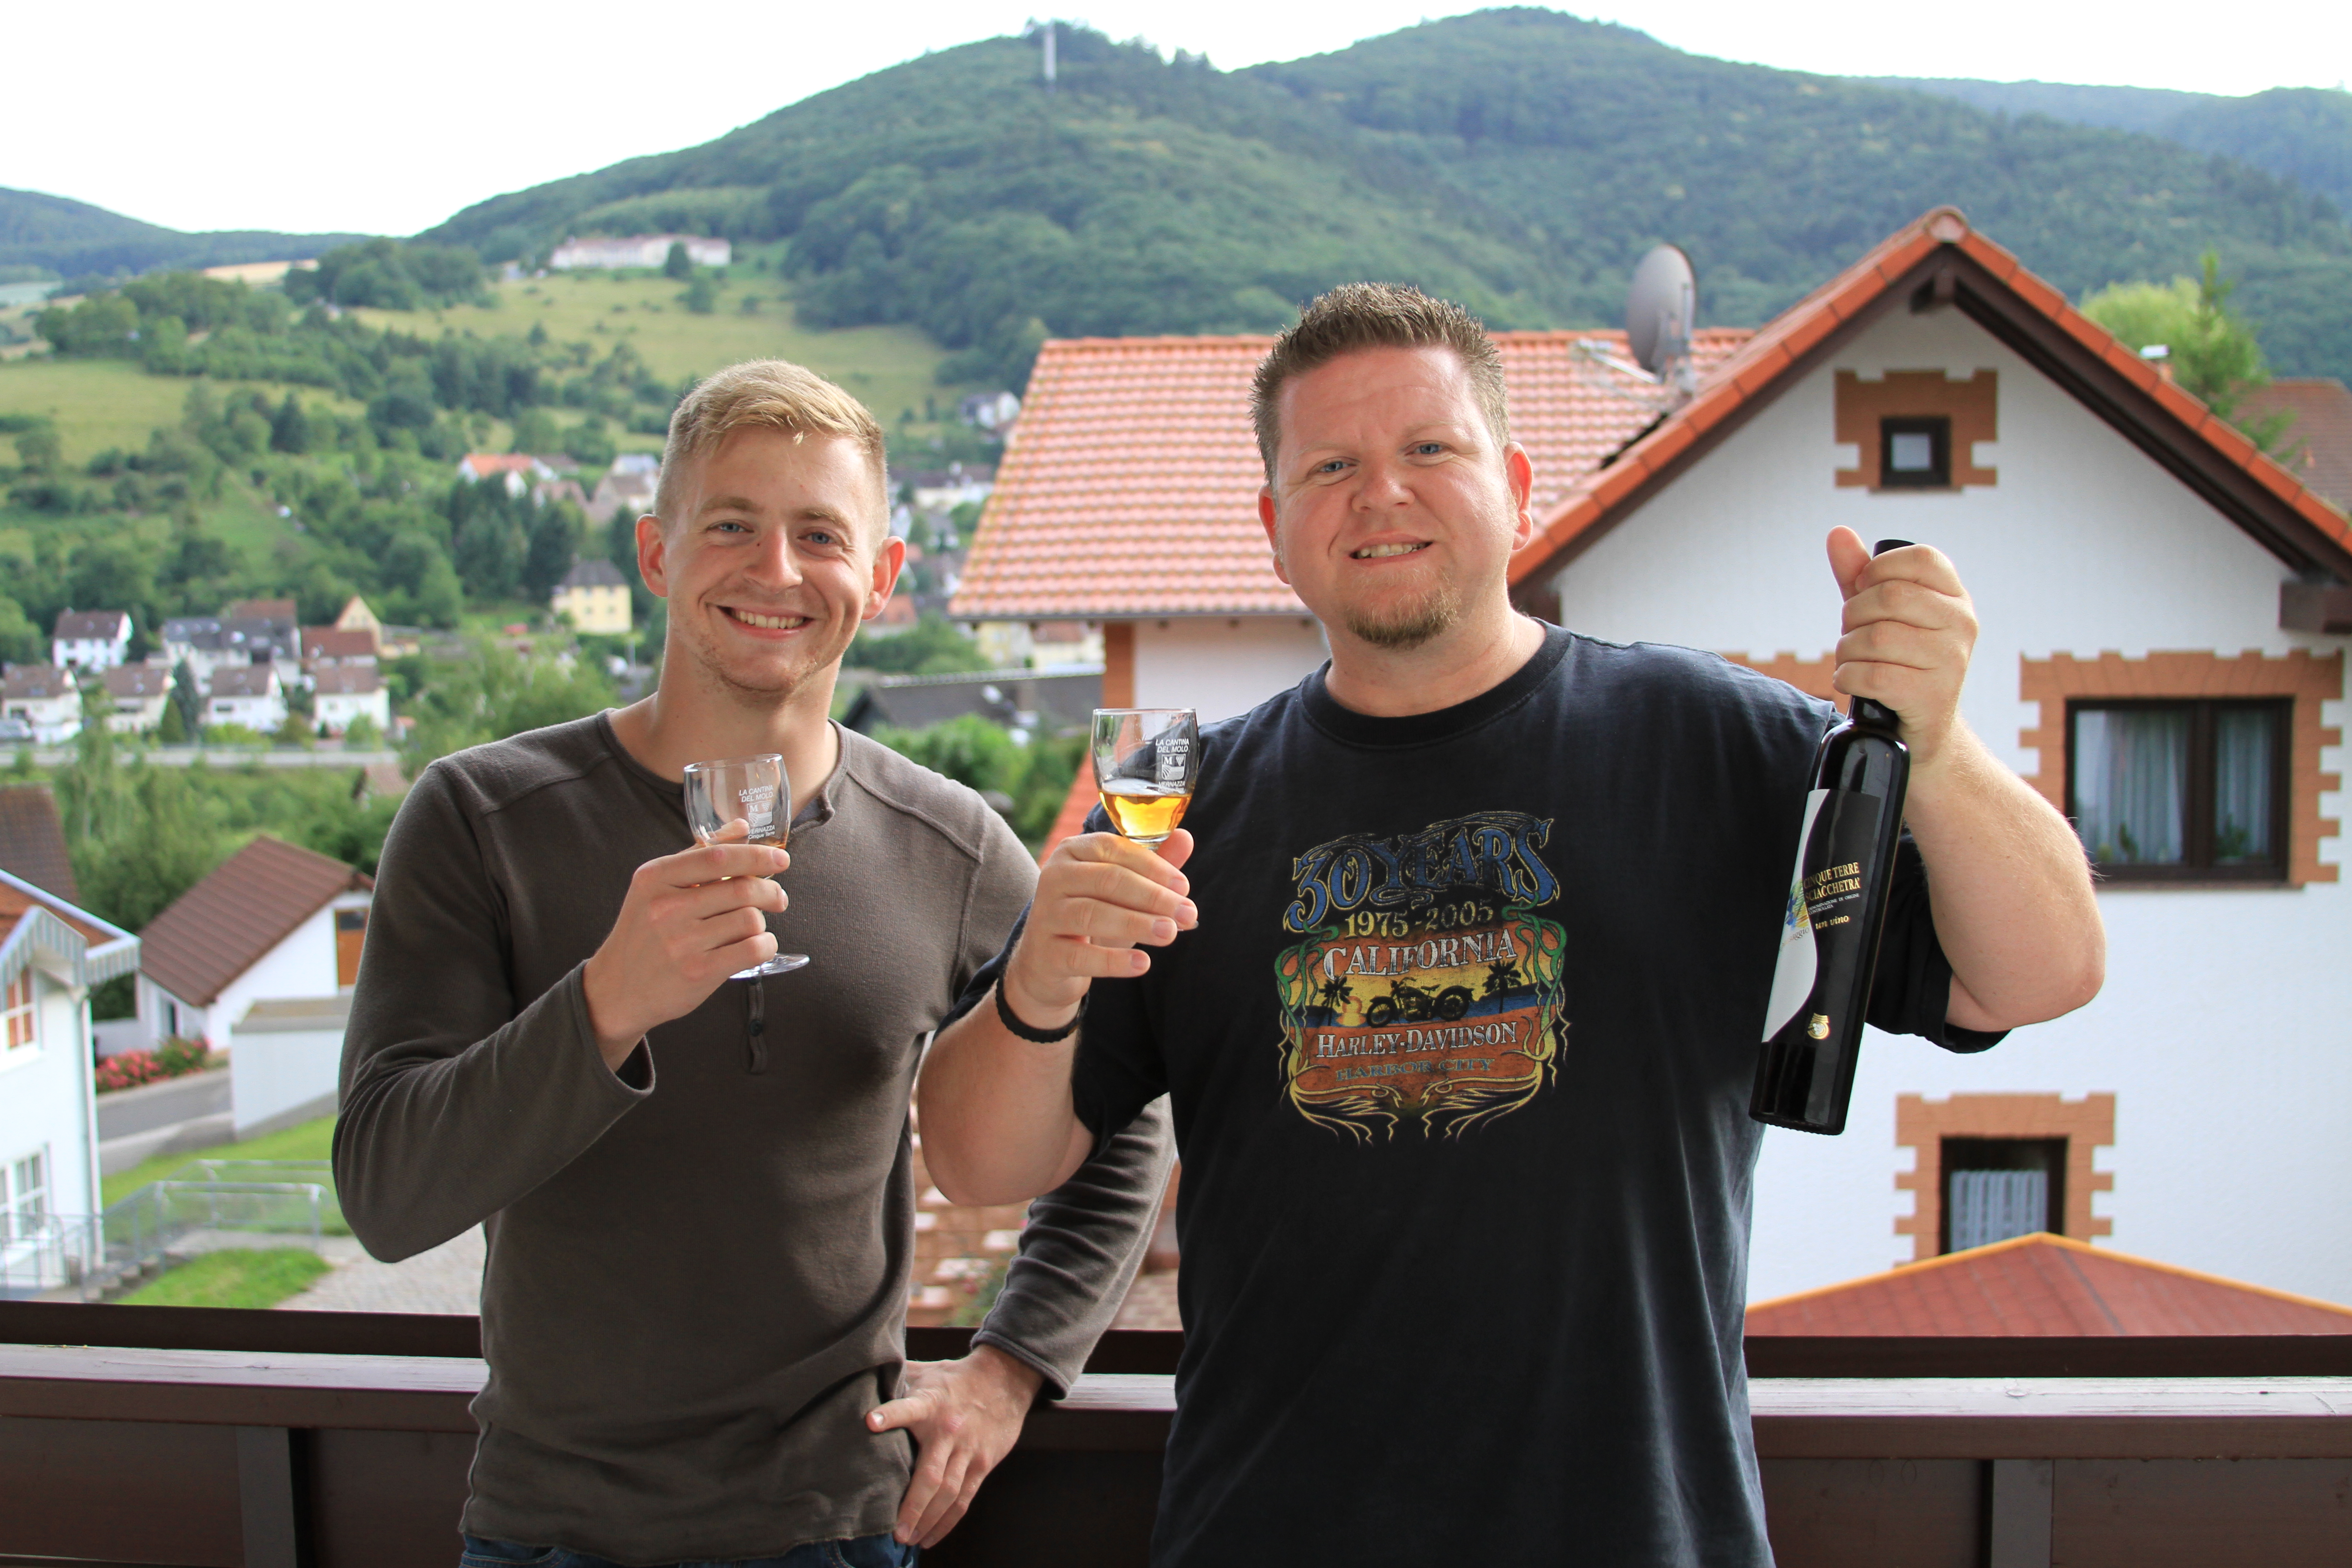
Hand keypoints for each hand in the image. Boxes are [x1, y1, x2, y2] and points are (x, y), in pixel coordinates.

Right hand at [580, 841, 788, 1067]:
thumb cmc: (643, 934)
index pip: (718, 856)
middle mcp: (666, 907)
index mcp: (656, 877)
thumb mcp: (657, 887)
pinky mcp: (697, 971)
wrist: (617, 989)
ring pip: (750, 919)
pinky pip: (752, 949)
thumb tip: (741, 827)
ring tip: (753, 927)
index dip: (757, 855)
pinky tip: (758, 946)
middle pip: (742, 888)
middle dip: (770, 891)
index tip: (780, 859)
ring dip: (762, 923)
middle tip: (777, 898)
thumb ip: (698, 854)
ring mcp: (681, 941)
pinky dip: (765, 945)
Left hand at [866, 1343, 1044, 1546]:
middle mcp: (949, 1430)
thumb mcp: (925, 1371)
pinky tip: (931, 1536)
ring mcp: (968, 1449)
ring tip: (909, 1539)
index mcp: (930, 1404)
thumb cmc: (954, 1377)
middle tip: (895, 1532)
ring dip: (928, 1520)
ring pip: (949, 1493)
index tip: (870, 1422)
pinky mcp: (983, 1463)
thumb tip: (863, 1375)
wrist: (1005, 1379)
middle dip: (913, 1506)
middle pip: (931, 1475)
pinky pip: (965, 1498)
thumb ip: (897, 1379)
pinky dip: (948, 1521)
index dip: (890, 1415)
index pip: (908, 1407)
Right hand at [1000, 829, 1197, 1028]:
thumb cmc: (1092, 916)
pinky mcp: (1045, 953)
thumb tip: (1185, 837)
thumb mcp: (1121, 891)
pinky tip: (1142, 964)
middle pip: (1106, 879)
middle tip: (1188, 914)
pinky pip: (1081, 955)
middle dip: (1152, 896)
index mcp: (1073, 851)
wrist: (1047, 962)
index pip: (1113, 848)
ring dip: (1137, 924)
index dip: (1152, 866)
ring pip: (1091, 914)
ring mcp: (1046, 915)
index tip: (1184, 886)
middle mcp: (1054, 877)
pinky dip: (1113, 960)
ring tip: (1170, 933)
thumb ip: (1151, 865)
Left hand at [1826, 527, 1977, 773]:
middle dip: (1854, 616)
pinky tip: (1853, 681)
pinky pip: (1872, 674)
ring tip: (1853, 660)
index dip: (1877, 571)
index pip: (1920, 559)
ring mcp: (1952, 661)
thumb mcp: (1879, 614)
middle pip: (1889, 596)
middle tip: (1854, 634)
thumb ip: (1859, 574)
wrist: (1919, 730)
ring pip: (1876, 637)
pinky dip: (1848, 677)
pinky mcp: (1932, 696)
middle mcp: (1962, 624)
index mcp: (1955, 597)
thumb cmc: (1897, 661)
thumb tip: (1838, 533)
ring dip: (1846, 650)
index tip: (1865, 592)